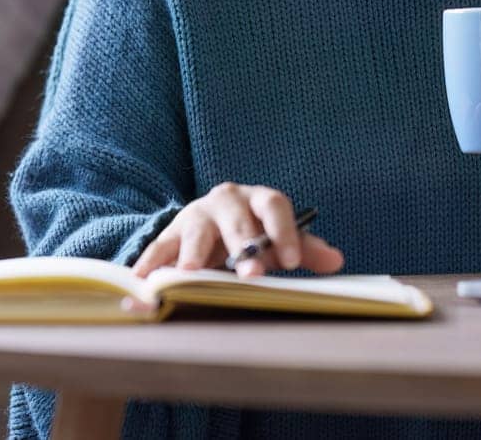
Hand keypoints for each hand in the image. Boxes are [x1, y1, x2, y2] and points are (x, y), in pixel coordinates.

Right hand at [129, 183, 344, 278]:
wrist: (213, 225)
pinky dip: (152, 264)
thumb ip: (304, 249)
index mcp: (259, 199)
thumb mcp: (279, 240)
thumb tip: (336, 261)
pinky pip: (160, 247)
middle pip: (236, 219)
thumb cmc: (254, 235)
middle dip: (243, 247)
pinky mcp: (170, 233)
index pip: (274, 206)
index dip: (284, 232)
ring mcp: (196, 214)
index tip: (293, 261)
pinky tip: (144, 281)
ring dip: (195, 253)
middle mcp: (227, 200)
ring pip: (196, 229)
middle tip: (251, 275)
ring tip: (191, 273)